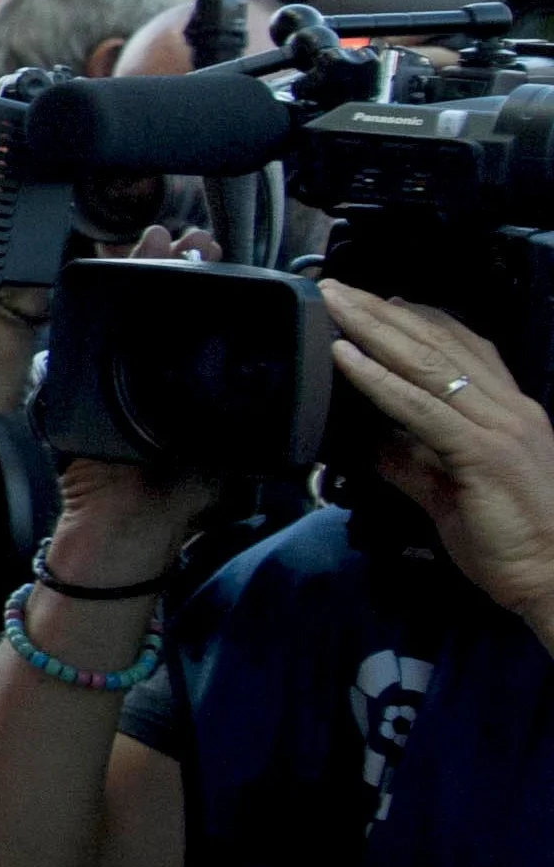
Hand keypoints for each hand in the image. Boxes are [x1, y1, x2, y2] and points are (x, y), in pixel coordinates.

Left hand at [325, 281, 553, 634]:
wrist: (550, 579)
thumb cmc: (505, 537)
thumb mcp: (449, 488)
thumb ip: (412, 459)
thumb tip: (368, 439)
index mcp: (509, 412)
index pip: (464, 347)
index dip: (417, 319)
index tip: (374, 301)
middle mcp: (510, 409)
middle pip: (441, 343)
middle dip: (384, 312)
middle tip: (337, 288)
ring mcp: (501, 427)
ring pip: (430, 364)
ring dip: (375, 329)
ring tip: (335, 304)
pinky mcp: (484, 454)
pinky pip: (422, 408)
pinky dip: (379, 379)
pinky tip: (346, 358)